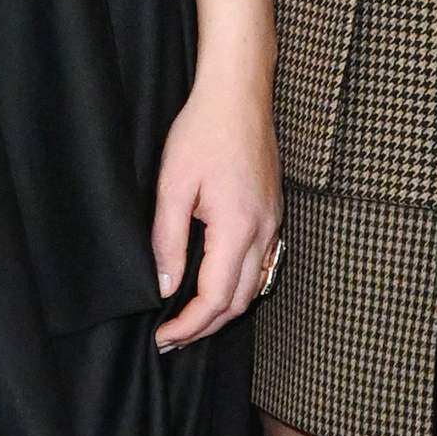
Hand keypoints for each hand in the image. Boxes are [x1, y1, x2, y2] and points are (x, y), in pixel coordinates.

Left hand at [150, 75, 280, 349]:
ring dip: (224, 311)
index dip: (189, 325)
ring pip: (255, 287)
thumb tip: (165, 287)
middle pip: (239, 302)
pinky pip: (263, 266)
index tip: (163, 338)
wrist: (238, 96)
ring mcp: (273, 224)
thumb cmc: (203, 132)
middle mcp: (263, 232)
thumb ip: (168, 241)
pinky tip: (217, 288)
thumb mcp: (172, 186)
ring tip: (191, 321)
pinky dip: (240, 288)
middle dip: (205, 327)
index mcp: (238, 228)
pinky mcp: (273, 214)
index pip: (215, 298)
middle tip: (172, 339)